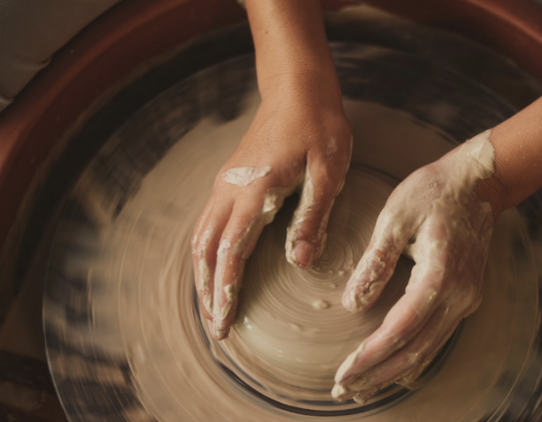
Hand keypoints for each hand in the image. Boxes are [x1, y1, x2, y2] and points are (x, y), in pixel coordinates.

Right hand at [192, 83, 350, 339]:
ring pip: (200, 239)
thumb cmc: (319, 129)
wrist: (298, 91)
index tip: (224, 324)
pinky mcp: (230, 181)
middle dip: (207, 294)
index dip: (225, 291)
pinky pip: (207, 224)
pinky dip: (206, 254)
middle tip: (216, 330)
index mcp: (254, 192)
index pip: (231, 252)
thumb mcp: (327, 173)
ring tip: (211, 308)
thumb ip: (312, 218)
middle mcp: (230, 191)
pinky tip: (215, 269)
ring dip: (202, 276)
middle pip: (205, 252)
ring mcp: (225, 185)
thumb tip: (300, 262)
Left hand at [332, 131, 496, 402]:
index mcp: (440, 277)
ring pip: (428, 350)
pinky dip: (414, 358)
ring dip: (395, 373)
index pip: (399, 330)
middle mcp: (459, 296)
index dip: (370, 356)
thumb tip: (351, 304)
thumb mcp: (395, 216)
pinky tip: (396, 370)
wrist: (478, 182)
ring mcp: (466, 299)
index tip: (343, 374)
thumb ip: (374, 261)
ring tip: (363, 389)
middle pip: (415, 351)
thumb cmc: (434, 192)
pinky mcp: (465, 297)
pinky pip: (438, 338)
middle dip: (378, 375)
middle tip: (345, 391)